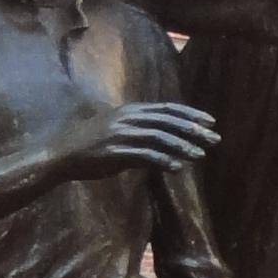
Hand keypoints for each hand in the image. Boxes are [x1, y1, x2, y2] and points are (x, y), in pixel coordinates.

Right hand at [73, 99, 222, 172]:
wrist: (63, 154)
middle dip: (194, 129)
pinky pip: (144, 156)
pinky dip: (162, 161)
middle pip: (168, 121)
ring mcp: (122, 134)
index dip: (190, 114)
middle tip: (214, 138)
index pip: (167, 109)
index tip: (210, 122)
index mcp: (131, 110)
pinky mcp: (115, 151)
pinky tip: (177, 168)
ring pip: (159, 137)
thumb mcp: (119, 133)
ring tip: (200, 155)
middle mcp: (128, 118)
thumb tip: (167, 150)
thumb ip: (143, 138)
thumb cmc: (91, 145)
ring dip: (182, 146)